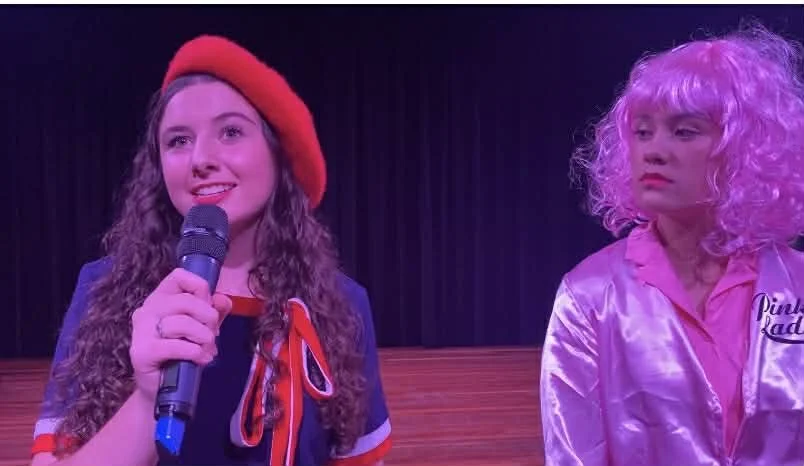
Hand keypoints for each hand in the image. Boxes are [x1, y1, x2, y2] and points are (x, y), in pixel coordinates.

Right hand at [129, 268, 230, 400]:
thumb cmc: (182, 355)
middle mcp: (147, 310)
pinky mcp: (141, 352)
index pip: (179, 276)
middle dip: (208, 318)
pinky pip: (175, 346)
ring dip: (203, 338)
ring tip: (207, 350)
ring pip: (181, 322)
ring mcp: (141, 331)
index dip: (200, 289)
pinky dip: (194, 352)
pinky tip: (200, 359)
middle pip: (185, 300)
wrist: (162, 390)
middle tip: (212, 336)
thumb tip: (223, 300)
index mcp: (160, 299)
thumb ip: (214, 311)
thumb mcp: (202, 328)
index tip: (209, 307)